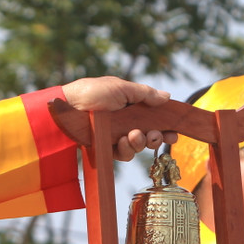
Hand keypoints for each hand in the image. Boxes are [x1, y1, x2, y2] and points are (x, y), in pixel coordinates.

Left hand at [62, 76, 176, 159]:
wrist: (68, 109)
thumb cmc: (92, 93)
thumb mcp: (121, 88)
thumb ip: (145, 94)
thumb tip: (167, 97)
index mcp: (131, 106)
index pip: (154, 117)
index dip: (166, 126)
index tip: (175, 133)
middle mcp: (125, 122)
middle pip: (150, 134)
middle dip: (157, 137)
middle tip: (156, 135)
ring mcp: (116, 136)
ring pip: (138, 146)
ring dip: (140, 142)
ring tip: (133, 135)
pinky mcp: (106, 148)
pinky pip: (123, 155)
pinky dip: (126, 150)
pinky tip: (122, 142)